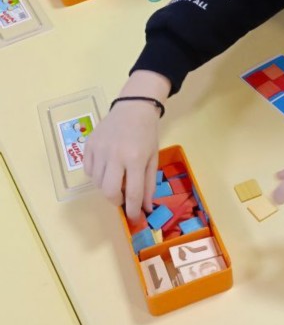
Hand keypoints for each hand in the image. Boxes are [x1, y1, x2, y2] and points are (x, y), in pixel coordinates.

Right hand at [83, 72, 170, 219]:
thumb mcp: (152, 158)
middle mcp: (115, 155)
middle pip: (109, 191)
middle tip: (123, 198)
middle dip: (116, 201)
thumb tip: (145, 208)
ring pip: (97, 182)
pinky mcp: (89, 144)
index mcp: (135, 158)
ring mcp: (99, 149)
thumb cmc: (146, 133)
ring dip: (107, 187)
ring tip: (117, 177)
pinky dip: (97, 175)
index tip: (134, 218)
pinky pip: (88, 170)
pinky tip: (106, 167)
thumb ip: (149, 184)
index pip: (132, 193)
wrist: (133, 106)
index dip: (133, 210)